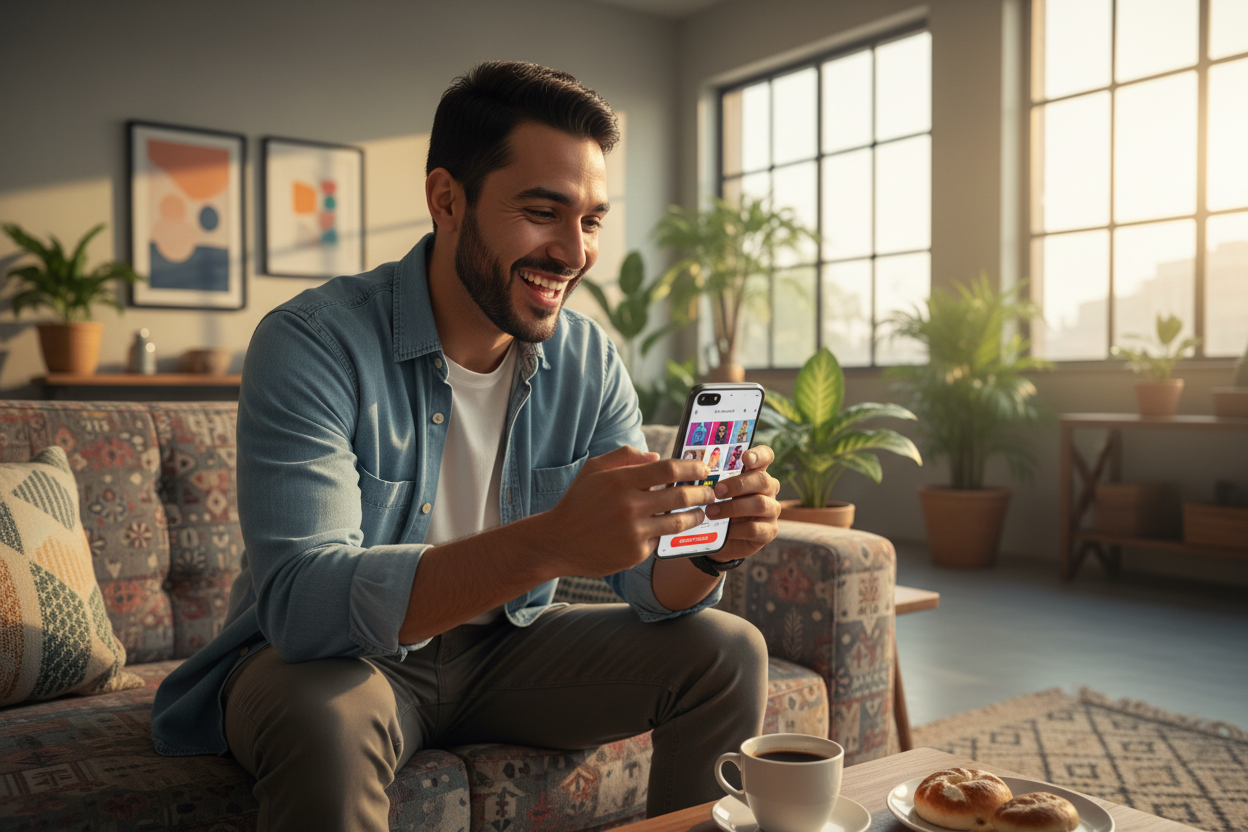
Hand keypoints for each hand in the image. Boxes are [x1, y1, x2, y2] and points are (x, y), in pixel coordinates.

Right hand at [543, 446, 715, 577]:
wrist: (558, 542)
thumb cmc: (578, 502)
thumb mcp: (594, 470)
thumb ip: (624, 457)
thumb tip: (655, 456)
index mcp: (621, 480)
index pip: (668, 469)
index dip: (691, 467)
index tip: (703, 468)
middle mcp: (630, 505)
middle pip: (681, 495)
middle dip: (702, 493)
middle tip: (710, 492)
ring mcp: (634, 531)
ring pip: (678, 521)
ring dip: (695, 516)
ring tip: (700, 513)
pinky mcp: (636, 553)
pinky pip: (660, 540)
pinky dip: (665, 533)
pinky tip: (666, 529)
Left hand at [700, 445, 780, 562]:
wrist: (721, 539)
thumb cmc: (718, 508)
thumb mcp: (715, 491)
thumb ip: (714, 479)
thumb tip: (696, 467)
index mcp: (756, 474)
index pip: (766, 456)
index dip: (759, 455)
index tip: (745, 458)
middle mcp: (768, 490)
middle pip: (762, 480)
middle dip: (738, 484)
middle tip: (717, 491)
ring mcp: (772, 510)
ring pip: (760, 504)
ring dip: (733, 508)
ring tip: (711, 512)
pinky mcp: (770, 531)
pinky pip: (755, 528)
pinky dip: (737, 529)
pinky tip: (724, 530)